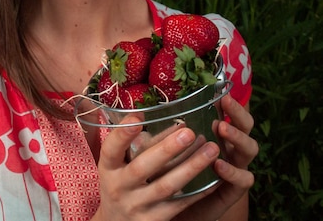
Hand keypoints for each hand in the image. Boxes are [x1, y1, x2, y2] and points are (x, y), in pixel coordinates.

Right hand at [93, 94, 257, 220]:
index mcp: (108, 168)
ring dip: (191, 167)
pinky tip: (214, 177)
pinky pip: (180, 204)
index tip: (138, 116)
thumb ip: (131, 146)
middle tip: (189, 132)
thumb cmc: (121, 184)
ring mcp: (137, 206)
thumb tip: (155, 116)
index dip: (123, 134)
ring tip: (211, 149)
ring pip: (167, 186)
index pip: (111, 149)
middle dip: (166, 149)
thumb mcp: (117, 166)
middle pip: (142, 168)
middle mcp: (119, 187)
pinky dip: (198, 191)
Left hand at [172, 94, 257, 220]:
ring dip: (236, 137)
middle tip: (224, 102)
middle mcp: (230, 148)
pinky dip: (233, 171)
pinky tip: (219, 164)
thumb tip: (139, 111)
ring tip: (221, 128)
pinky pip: (243, 179)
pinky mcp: (233, 190)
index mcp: (216, 135)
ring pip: (249, 149)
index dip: (229, 103)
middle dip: (236, 113)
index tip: (220, 91)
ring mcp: (236, 168)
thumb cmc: (168, 177)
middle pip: (246, 126)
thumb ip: (161, 133)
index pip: (230, 113)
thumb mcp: (163, 151)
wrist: (174, 211)